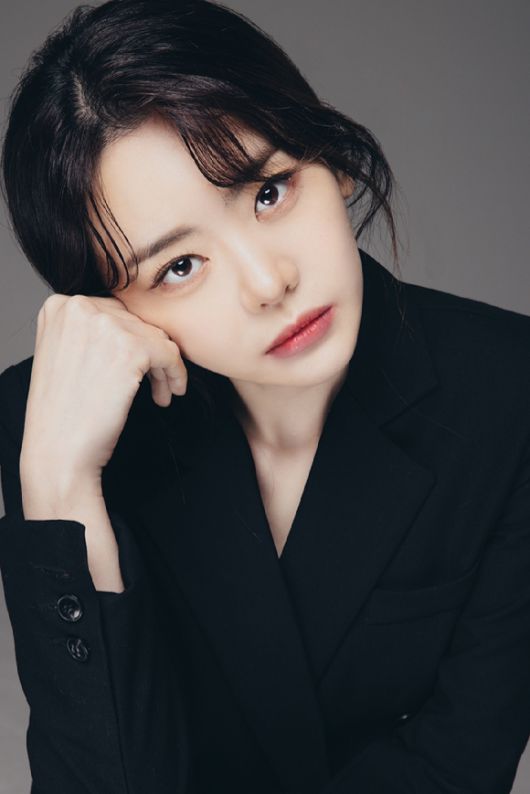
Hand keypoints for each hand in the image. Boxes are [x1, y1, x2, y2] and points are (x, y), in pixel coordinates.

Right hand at [19, 293, 186, 493]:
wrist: (58, 450)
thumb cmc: (63, 412)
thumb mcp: (64, 354)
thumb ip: (89, 330)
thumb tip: (134, 324)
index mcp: (60, 306)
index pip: (114, 312)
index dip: (131, 341)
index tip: (137, 365)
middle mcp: (79, 307)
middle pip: (137, 323)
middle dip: (149, 354)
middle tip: (155, 384)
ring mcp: (105, 325)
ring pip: (156, 337)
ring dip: (163, 367)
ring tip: (161, 392)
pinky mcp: (131, 348)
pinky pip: (170, 353)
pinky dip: (176, 374)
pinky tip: (171, 392)